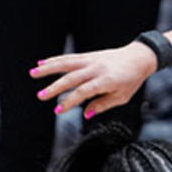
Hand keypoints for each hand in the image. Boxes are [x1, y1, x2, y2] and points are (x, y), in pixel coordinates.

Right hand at [31, 43, 157, 117]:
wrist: (139, 58)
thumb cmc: (131, 80)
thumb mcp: (122, 97)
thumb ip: (103, 105)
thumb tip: (86, 115)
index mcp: (107, 81)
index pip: (84, 92)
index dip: (71, 102)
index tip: (58, 111)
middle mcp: (97, 69)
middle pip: (72, 78)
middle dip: (55, 88)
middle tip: (41, 96)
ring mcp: (92, 60)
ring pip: (67, 63)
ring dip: (48, 68)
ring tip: (33, 73)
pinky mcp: (88, 55)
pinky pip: (69, 58)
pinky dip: (55, 60)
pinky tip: (42, 63)